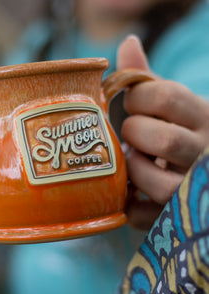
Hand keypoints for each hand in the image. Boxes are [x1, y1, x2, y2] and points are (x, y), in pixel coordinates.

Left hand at [117, 35, 208, 229]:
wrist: (199, 172)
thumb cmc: (178, 130)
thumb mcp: (171, 103)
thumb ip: (147, 78)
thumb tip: (128, 42)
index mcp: (205, 116)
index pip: (167, 96)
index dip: (136, 97)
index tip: (130, 103)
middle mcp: (204, 152)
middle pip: (161, 139)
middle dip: (133, 133)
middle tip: (129, 134)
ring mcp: (192, 187)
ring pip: (158, 182)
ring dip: (133, 170)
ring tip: (131, 161)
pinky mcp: (174, 215)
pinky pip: (147, 216)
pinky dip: (131, 206)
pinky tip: (129, 192)